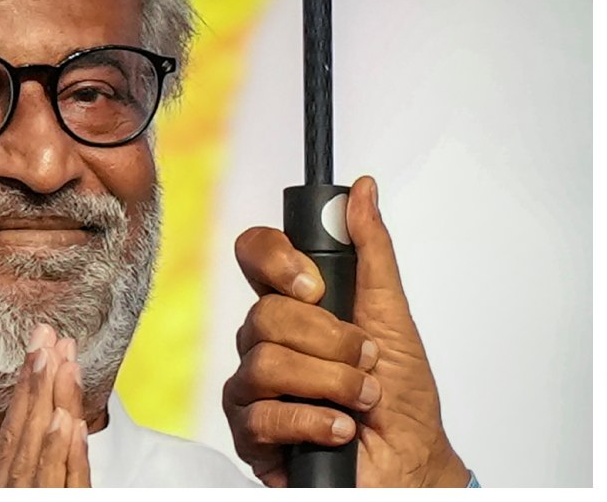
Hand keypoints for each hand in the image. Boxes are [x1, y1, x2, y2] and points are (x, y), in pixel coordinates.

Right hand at [0, 324, 90, 486]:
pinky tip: (70, 424)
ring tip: (61, 367)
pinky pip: (66, 485)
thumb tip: (50, 418)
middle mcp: (18, 490)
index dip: (25, 387)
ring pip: (39, 453)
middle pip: (22, 434)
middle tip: (47, 340)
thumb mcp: (31, 489)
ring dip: (48, 406)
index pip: (13, 430)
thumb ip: (37, 463)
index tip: (39, 348)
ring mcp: (37, 500)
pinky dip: (67, 454)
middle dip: (35, 384)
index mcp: (8, 484)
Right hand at [223, 176, 468, 486]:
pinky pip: (262, 413)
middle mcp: (265, 340)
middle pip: (263, 313)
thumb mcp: (393, 316)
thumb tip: (362, 191)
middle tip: (362, 360)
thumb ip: (372, 251)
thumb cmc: (403, 399)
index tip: (315, 286)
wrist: (409, 466)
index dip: (276, 260)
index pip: (255, 254)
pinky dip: (315, 420)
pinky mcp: (250, 432)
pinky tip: (339, 429)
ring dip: (329, 383)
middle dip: (329, 340)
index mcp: (293, 305)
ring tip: (359, 400)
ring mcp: (252, 386)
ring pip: (263, 361)